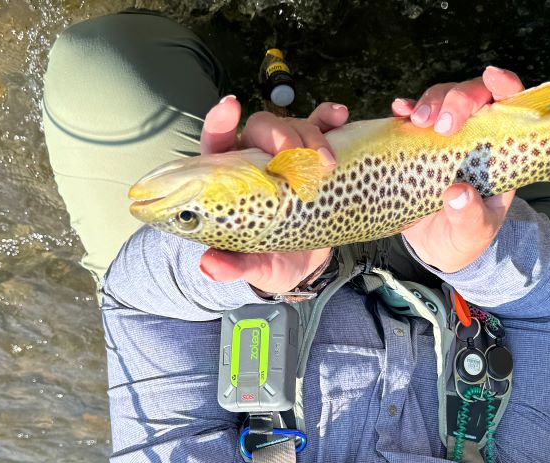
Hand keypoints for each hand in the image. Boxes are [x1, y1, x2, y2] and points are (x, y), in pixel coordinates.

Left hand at [197, 96, 347, 294]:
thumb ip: (233, 265)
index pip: (217, 143)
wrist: (305, 265)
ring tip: (327, 161)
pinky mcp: (314, 154)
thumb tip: (209, 267)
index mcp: (229, 180)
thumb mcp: (253, 267)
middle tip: (294, 154)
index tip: (231, 108)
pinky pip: (321, 126)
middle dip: (279, 134)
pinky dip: (330, 118)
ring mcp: (286, 153)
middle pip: (260, 129)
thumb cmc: (270, 261)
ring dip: (311, 136)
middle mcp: (255, 158)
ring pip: (293, 126)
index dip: (220, 122)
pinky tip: (340, 116)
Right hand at [393, 67, 524, 272]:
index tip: (494, 79)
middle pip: (473, 96)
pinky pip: (411, 116)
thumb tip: (459, 193)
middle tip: (442, 125)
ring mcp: (444, 137)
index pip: (511, 107)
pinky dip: (404, 109)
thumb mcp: (474, 235)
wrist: (435, 249)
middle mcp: (475, 136)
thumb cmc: (464, 238)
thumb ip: (471, 217)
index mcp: (499, 152)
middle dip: (458, 99)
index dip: (506, 86)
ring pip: (442, 99)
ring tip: (416, 122)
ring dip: (430, 102)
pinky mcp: (417, 142)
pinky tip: (397, 111)